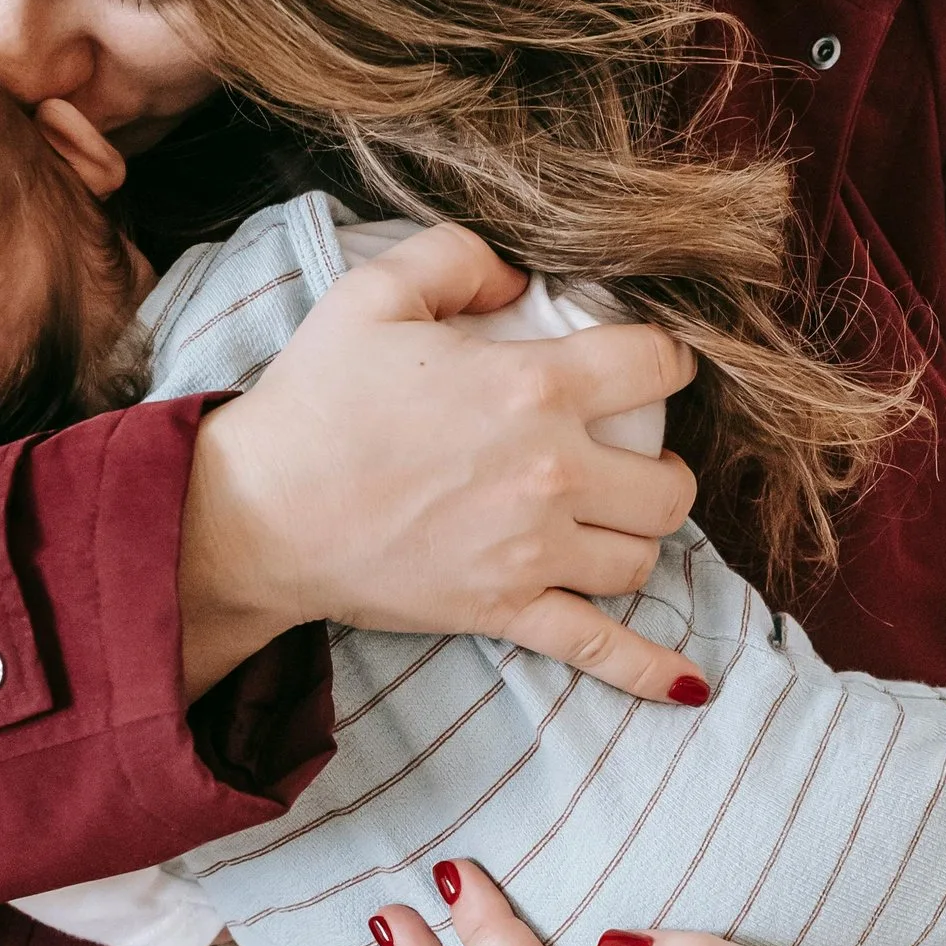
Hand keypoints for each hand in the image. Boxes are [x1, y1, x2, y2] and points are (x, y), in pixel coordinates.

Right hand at [177, 224, 700, 702]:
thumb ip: (458, 258)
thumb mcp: (374, 293)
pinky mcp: (503, 609)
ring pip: (643, 557)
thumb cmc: (312, 401)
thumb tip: (522, 278)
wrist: (256, 512)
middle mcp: (553, 472)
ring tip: (612, 522)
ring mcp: (533, 549)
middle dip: (662, 464)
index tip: (655, 365)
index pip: (654, 365)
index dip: (667, 358)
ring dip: (639, 538)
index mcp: (533, 385)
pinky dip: (647, 669)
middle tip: (631, 455)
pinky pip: (596, 646)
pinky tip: (689, 686)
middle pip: (669, 481)